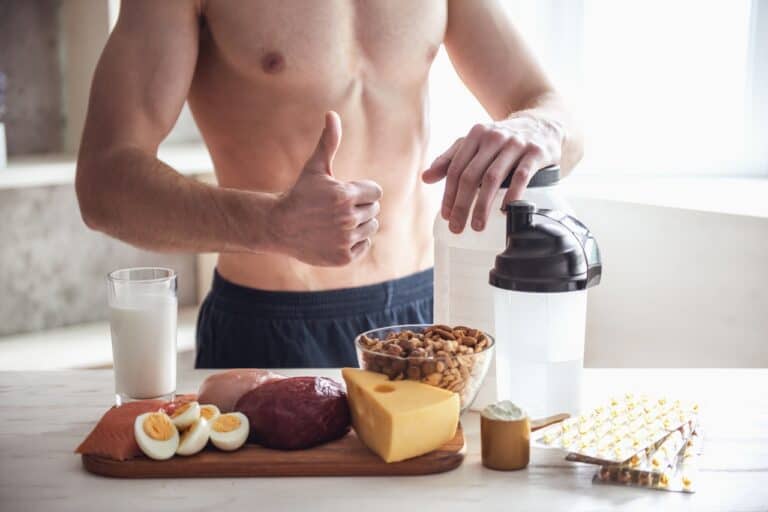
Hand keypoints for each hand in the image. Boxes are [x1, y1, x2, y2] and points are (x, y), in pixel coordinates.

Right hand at [270, 111, 382, 265]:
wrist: (280, 227)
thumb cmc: (300, 194)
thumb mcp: (315, 168)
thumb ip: (329, 142)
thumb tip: (332, 114)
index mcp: (345, 195)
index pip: (376, 192)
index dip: (362, 191)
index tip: (345, 194)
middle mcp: (348, 218)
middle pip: (373, 210)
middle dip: (359, 207)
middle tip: (337, 209)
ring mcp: (346, 239)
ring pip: (370, 228)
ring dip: (358, 224)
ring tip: (337, 222)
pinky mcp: (344, 257)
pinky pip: (364, 245)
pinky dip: (354, 242)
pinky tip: (336, 236)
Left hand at [422, 114, 562, 232]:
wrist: (543, 124)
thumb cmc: (503, 139)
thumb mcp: (475, 143)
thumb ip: (450, 159)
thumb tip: (425, 178)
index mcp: (476, 135)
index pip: (456, 168)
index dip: (449, 194)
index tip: (446, 215)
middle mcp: (494, 137)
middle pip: (471, 176)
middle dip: (462, 205)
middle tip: (457, 227)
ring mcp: (516, 144)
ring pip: (493, 178)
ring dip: (483, 205)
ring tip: (477, 225)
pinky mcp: (536, 152)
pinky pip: (522, 176)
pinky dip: (512, 194)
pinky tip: (505, 210)